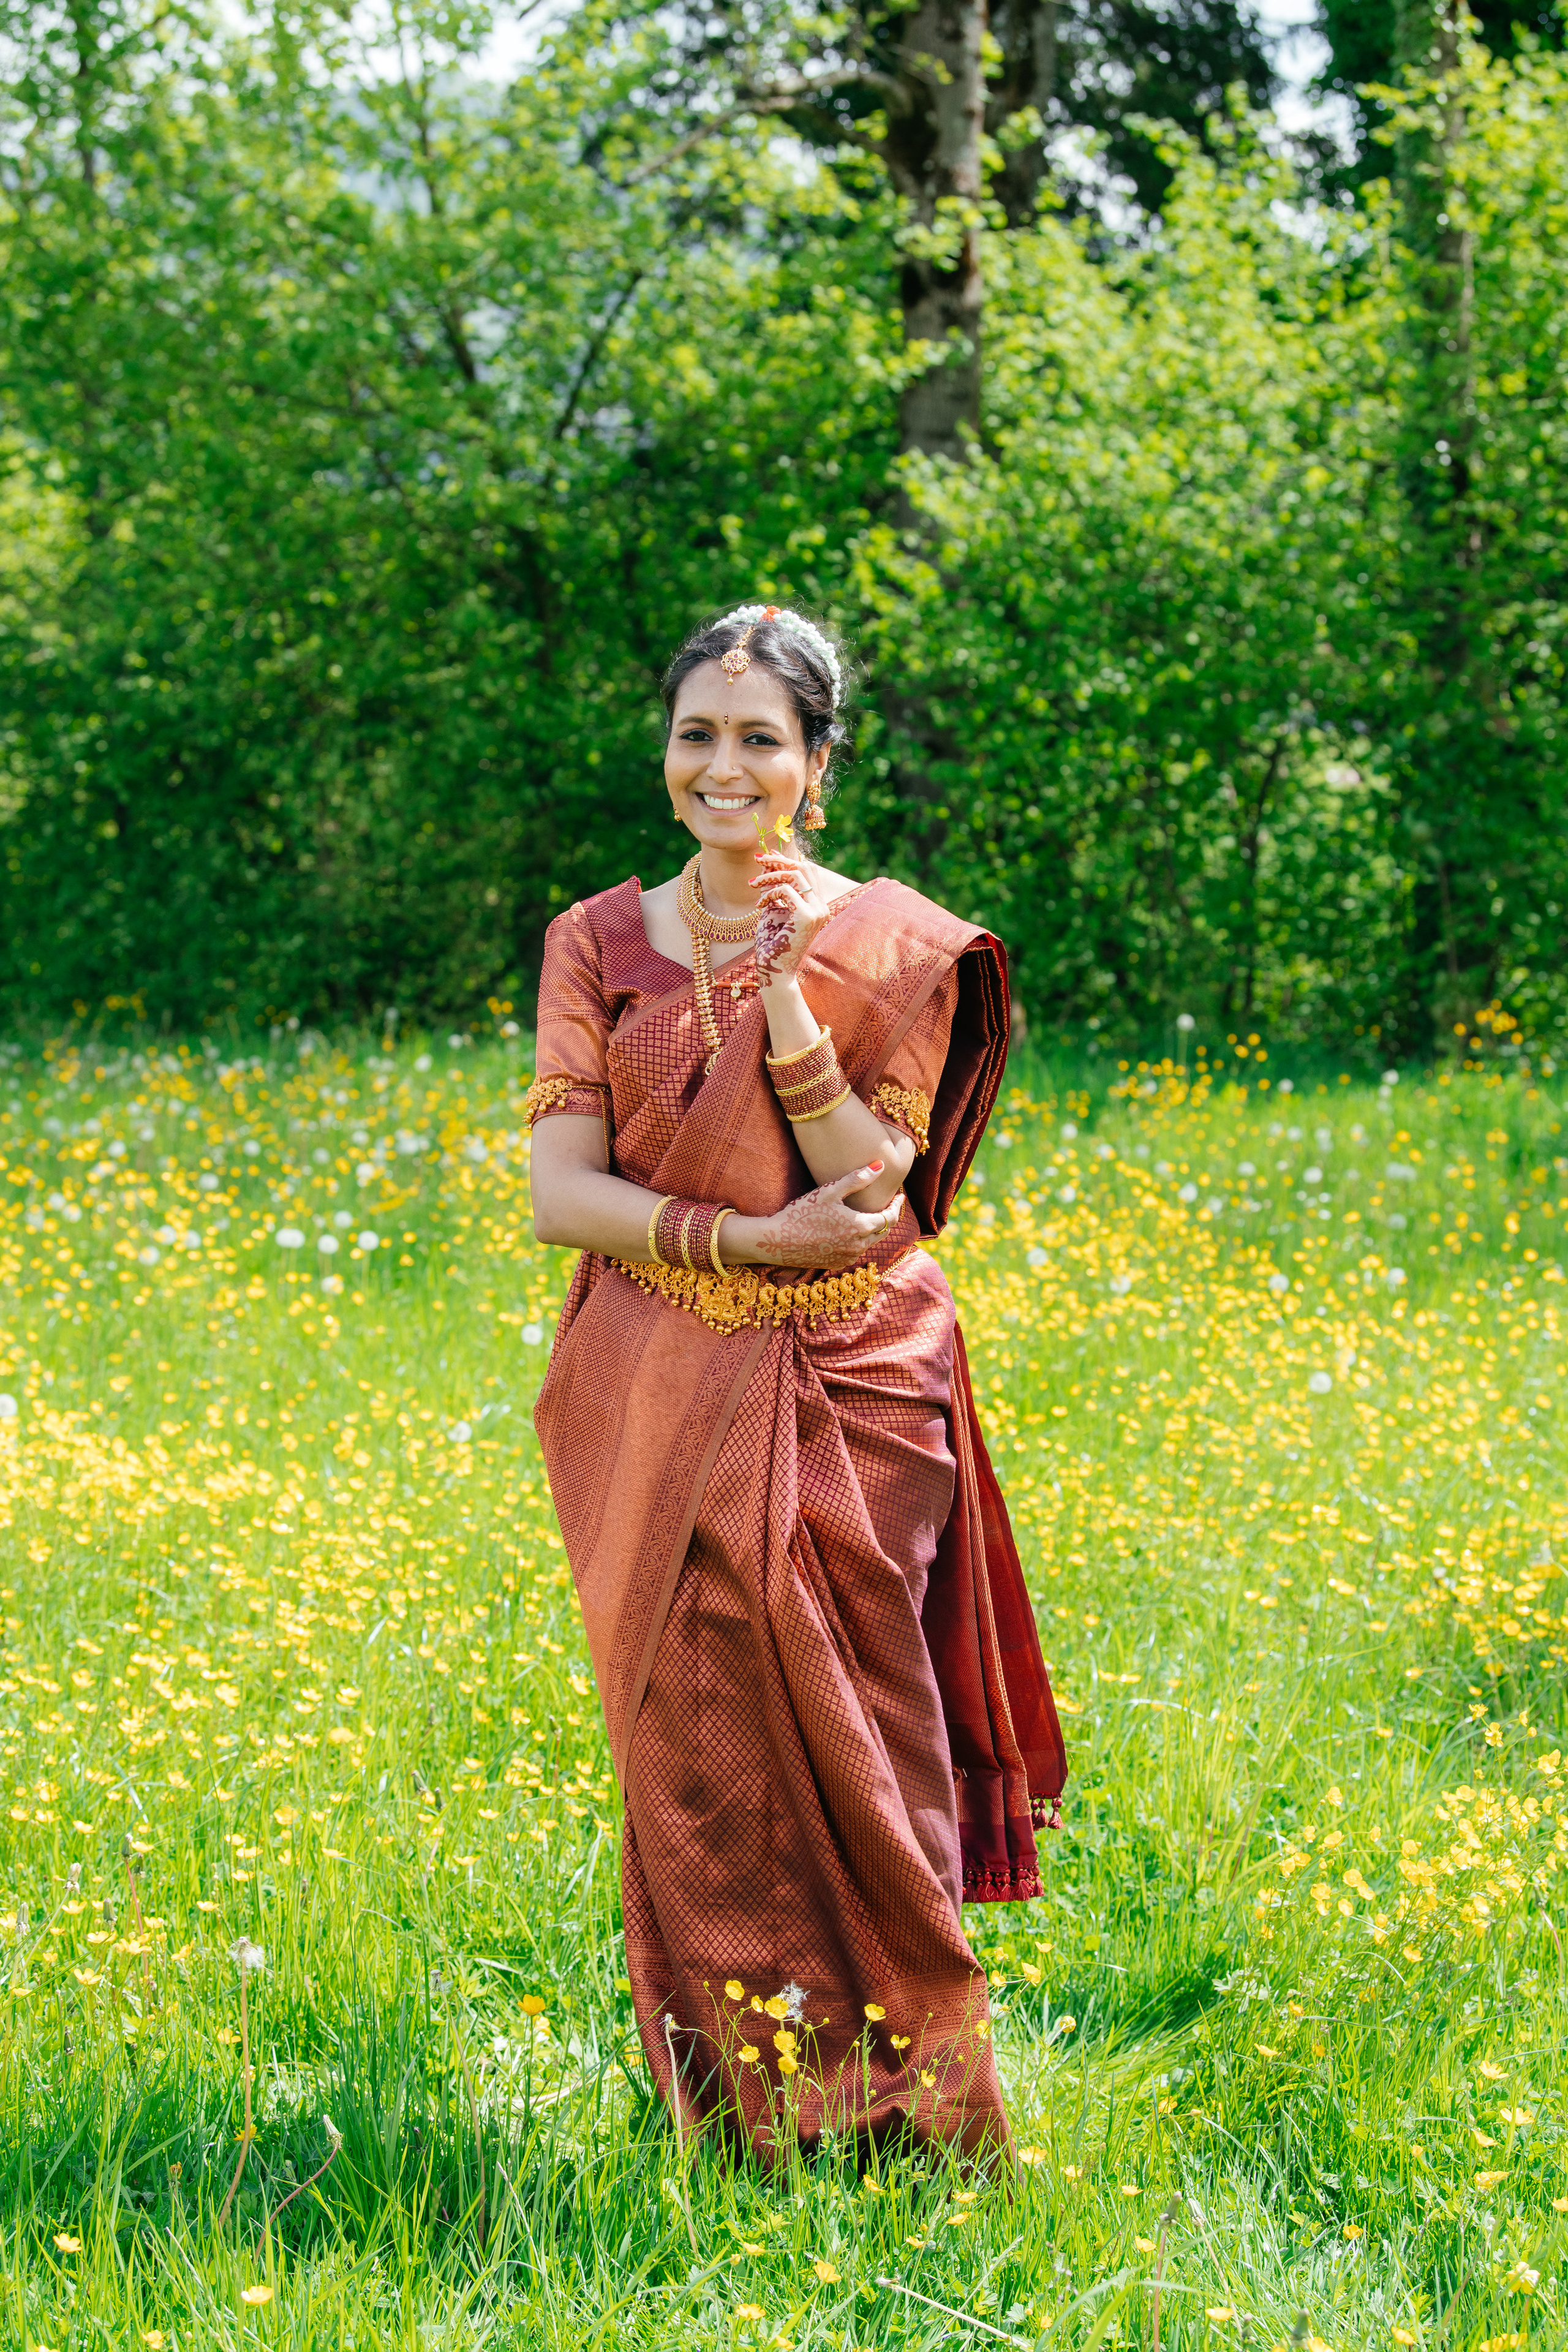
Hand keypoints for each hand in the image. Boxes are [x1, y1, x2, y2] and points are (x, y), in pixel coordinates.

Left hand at [750, 849, 833, 985]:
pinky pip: (786, 890)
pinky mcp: (808, 916)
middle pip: (804, 867)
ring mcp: (818, 911)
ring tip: (753, 884)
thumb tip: (766, 863)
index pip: (807, 871)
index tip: (767, 856)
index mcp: (817, 905)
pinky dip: (769, 893)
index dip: (787, 860)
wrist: (774, 970)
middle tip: (757, 858)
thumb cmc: (771, 944)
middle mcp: (822, 906)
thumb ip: (772, 888)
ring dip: (771, 875)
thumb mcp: (771, 909)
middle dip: (780, 860)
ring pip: (796, 874)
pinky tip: (759, 905)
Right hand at [752, 1162, 904, 1274]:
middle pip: (882, 1232)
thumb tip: (880, 1166)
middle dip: (888, 1218)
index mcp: (860, 1227)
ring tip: (869, 1215)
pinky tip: (850, 1231)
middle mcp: (858, 1247)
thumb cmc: (801, 1213)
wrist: (776, 1241)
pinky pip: (855, 1251)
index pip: (889, 1218)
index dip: (896, 1206)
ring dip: (873, 1230)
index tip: (900, 1196)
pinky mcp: (835, 1264)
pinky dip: (858, 1240)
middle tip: (888, 1204)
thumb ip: (858, 1178)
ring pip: (869, 1243)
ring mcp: (847, 1258)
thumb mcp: (830, 1191)